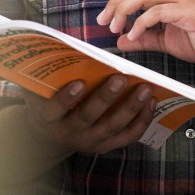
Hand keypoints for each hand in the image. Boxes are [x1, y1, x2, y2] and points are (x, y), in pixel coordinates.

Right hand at [22, 75, 155, 155]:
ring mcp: (89, 141)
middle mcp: (69, 133)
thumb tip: (65, 48)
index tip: (80, 82)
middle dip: (105, 97)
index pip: (55, 109)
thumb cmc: (50, 103)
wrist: (51, 137)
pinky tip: (152, 102)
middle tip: (120, 78)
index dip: (66, 98)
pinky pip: (127, 135)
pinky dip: (142, 120)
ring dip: (131, 107)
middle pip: (88, 116)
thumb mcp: (43, 91)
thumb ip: (50, 75)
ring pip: (112, 126)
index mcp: (49, 118)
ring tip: (146, 88)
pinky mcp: (107, 145)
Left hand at [97, 0, 194, 71]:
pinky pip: (158, 12)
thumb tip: (121, 40)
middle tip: (103, 21)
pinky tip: (135, 35)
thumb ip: (145, 38)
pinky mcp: (189, 10)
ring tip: (115, 27)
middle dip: (117, 4)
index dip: (119, 1)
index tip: (105, 17)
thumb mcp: (167, 40)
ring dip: (125, 11)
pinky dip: (142, 23)